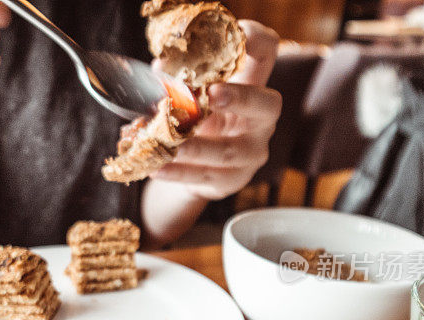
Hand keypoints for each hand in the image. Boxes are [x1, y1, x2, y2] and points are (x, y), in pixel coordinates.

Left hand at [152, 20, 280, 200]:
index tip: (238, 34)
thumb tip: (160, 69)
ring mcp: (249, 153)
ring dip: (197, 147)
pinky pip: (204, 177)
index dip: (257, 40)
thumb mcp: (192, 97)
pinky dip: (177, 172)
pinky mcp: (229, 181)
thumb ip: (179, 80)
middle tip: (213, 93)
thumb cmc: (197, 121)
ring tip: (170, 143)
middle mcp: (259, 121)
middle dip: (242, 98)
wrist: (195, 170)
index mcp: (253, 87)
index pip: (267, 54)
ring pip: (229, 151)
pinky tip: (156, 167)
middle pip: (266, 105)